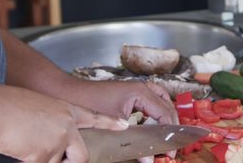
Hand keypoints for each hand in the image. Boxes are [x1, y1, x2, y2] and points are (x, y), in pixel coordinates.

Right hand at [0, 86, 127, 162]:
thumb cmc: (10, 106)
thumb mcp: (39, 107)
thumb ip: (52, 123)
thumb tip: (52, 141)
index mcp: (66, 111)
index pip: (94, 118)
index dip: (110, 123)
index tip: (123, 125)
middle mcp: (66, 127)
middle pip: (82, 155)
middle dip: (72, 162)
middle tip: (58, 158)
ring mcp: (57, 142)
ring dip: (40, 158)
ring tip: (26, 142)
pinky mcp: (44, 156)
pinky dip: (27, 161)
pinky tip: (19, 147)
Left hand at [62, 79, 179, 162]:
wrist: (72, 94)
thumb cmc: (91, 105)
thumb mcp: (116, 128)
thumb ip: (134, 144)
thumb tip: (148, 160)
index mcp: (140, 93)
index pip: (165, 113)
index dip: (170, 133)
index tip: (170, 150)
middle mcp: (141, 87)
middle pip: (167, 105)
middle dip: (171, 125)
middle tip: (171, 145)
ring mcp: (136, 87)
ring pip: (162, 99)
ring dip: (166, 115)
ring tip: (167, 133)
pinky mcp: (130, 91)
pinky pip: (152, 98)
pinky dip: (157, 109)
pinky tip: (153, 122)